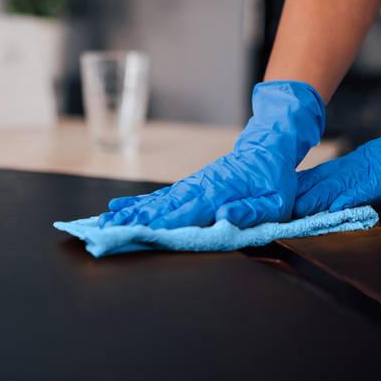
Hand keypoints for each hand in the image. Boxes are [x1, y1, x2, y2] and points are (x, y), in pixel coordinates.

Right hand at [99, 81, 325, 229]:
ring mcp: (191, 185)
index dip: (161, 224)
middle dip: (134, 220)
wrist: (268, 148)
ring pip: (156, 201)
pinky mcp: (189, 185)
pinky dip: (139, 202)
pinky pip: (160, 196)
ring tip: (105, 221)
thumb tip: (225, 219)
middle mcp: (200, 188)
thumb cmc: (274, 180)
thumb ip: (250, 212)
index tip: (137, 232)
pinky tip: (120, 207)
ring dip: (130, 212)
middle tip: (107, 231)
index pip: (186, 213)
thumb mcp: (275, 201)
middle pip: (162, 207)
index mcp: (220, 194)